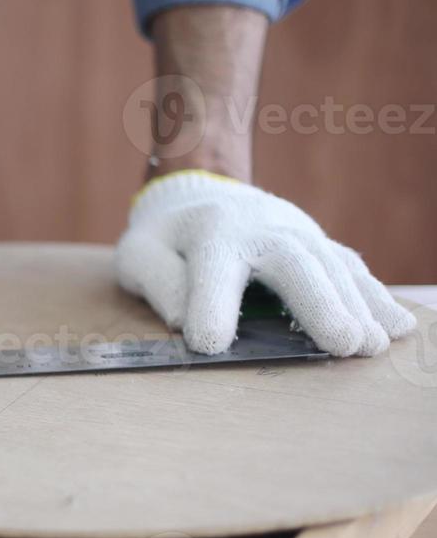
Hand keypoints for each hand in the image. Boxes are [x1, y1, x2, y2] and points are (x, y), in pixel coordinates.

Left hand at [115, 171, 415, 356]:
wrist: (198, 192)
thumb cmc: (165, 237)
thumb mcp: (139, 254)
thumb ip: (159, 283)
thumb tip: (184, 321)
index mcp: (210, 234)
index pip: (212, 272)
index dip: (210, 308)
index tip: (209, 345)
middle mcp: (262, 231)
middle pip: (295, 265)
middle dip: (321, 304)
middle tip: (343, 344)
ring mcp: (298, 235)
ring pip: (333, 267)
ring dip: (359, 307)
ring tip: (374, 345)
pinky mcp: (318, 246)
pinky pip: (352, 269)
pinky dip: (376, 297)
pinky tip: (398, 326)